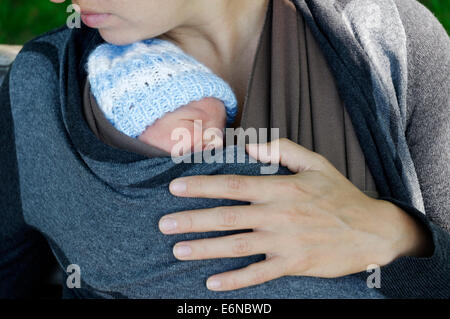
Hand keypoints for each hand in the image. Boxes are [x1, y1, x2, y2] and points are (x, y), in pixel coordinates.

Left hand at [159, 138, 431, 290]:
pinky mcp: (293, 264)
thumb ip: (282, 149)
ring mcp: (285, 242)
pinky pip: (258, 274)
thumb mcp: (315, 163)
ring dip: (205, 249)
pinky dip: (235, 280)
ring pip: (237, 247)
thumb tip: (250, 143)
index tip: (176, 187)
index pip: (233, 185)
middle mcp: (278, 215)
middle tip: (164, 224)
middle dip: (193, 220)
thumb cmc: (340, 195)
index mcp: (281, 188)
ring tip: (178, 250)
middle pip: (227, 217)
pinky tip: (211, 282)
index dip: (202, 186)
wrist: (371, 230)